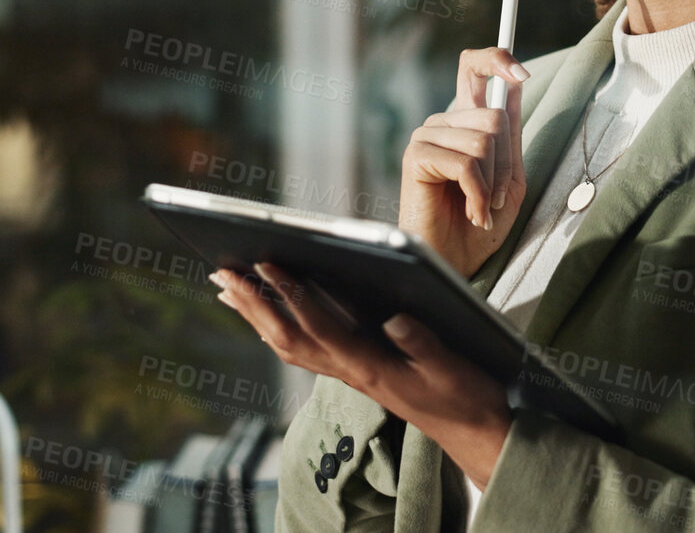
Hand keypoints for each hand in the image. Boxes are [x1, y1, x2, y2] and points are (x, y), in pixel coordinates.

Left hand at [213, 262, 510, 488]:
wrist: (472, 430)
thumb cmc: (464, 395)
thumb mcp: (451, 368)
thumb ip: (424, 344)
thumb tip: (396, 319)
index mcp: (371, 367)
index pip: (320, 328)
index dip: (292, 295)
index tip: (267, 264)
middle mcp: (350, 371)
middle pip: (288, 338)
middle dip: (254, 304)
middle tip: (222, 271)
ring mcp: (348, 373)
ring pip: (288, 345)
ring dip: (256, 314)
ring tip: (228, 285)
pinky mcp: (353, 371)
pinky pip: (303, 349)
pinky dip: (276, 327)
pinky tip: (265, 313)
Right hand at [399, 48, 528, 277]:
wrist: (455, 261)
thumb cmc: (480, 223)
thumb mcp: (509, 177)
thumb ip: (510, 134)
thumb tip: (516, 85)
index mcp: (465, 120)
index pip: (473, 67)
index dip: (497, 59)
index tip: (522, 73)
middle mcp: (443, 121)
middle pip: (495, 116)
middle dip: (506, 164)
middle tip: (495, 198)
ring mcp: (427, 136)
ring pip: (484, 141)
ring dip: (492, 185)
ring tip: (481, 208)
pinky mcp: (417, 156)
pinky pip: (466, 163)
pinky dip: (478, 195)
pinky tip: (472, 214)